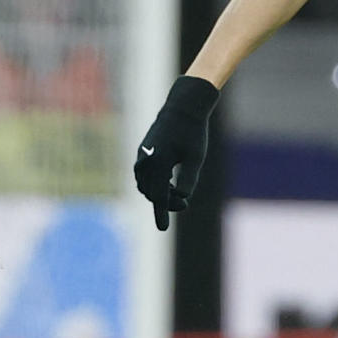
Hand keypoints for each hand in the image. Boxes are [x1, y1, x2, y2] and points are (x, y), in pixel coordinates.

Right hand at [133, 76, 218, 230]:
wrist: (182, 109)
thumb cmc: (193, 133)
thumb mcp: (195, 157)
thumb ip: (188, 178)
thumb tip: (182, 197)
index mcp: (158, 163)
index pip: (158, 195)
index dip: (162, 212)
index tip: (162, 228)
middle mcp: (145, 161)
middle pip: (151, 192)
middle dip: (166, 202)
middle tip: (185, 204)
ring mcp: (142, 157)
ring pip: (145, 185)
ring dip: (159, 194)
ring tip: (179, 195)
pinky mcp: (144, 154)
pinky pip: (145, 176)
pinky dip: (155, 184)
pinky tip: (169, 185)